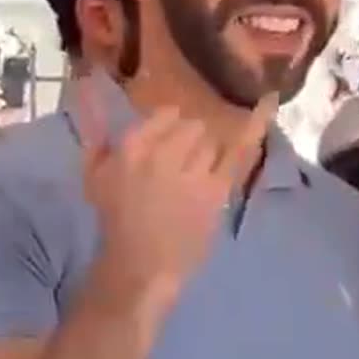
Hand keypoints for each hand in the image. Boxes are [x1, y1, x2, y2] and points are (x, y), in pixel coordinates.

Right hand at [78, 79, 276, 301]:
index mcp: (132, 147)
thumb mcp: (95, 176)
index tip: (172, 141)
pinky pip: (237, 153)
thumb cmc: (116, 221)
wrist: (142, 264)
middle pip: (193, 127)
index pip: (167, 115)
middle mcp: (164, 153)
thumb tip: (91, 94)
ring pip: (212, 144)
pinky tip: (266, 105)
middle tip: (186, 163)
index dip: (173, 127)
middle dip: (192, 142)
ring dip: (208, 157)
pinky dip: (253, 129)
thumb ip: (98, 137)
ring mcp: (194, 171)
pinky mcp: (216, 190)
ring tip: (198, 178)